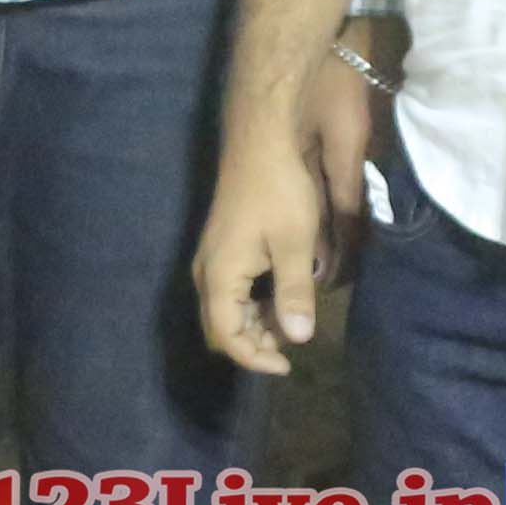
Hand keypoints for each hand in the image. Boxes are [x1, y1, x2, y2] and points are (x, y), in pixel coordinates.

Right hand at [196, 30, 388, 376]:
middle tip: (293, 346)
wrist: (261, 139)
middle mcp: (208, 272)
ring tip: (293, 322)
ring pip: (228, 308)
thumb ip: (293, 294)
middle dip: (255, 343)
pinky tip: (283, 296)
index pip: (227, 336)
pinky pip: (233, 289)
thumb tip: (297, 338)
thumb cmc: (278, 190)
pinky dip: (256, 302)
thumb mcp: (294, 244)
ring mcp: (213, 258)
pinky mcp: (224, 246)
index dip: (255, 358)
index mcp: (220, 276)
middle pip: (222, 327)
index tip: (289, 365)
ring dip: (257, 323)